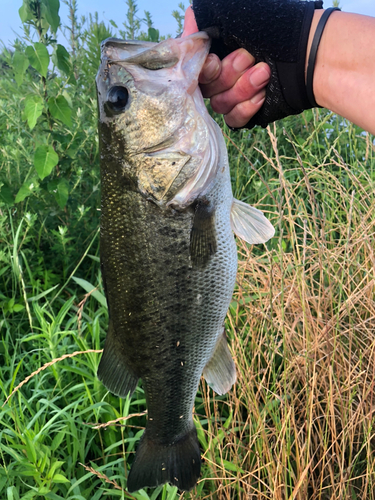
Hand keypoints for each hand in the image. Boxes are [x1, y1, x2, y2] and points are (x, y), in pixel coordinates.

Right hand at [182, 6, 270, 127]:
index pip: (192, 68)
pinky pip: (233, 119)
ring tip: (265, 73)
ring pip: (220, 104)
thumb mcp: (234, 13)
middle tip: (251, 58)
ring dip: (243, 88)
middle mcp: (220, 74)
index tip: (215, 62)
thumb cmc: (274, 27)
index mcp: (215, 51)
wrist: (308, 53)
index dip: (202, 70)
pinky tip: (263, 94)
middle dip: (228, 74)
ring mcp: (233, 94)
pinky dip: (246, 107)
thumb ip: (203, 19)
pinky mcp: (246, 112)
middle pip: (206, 88)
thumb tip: (188, 22)